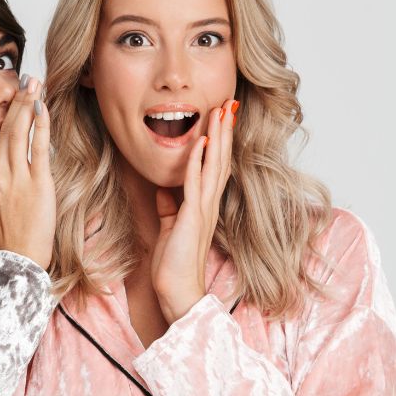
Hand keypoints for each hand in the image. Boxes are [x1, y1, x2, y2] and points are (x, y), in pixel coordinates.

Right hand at [0, 75, 55, 269]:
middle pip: (4, 128)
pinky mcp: (39, 184)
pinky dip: (42, 126)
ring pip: (21, 133)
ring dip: (29, 105)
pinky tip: (45, 109)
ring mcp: (18, 178)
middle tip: (24, 77)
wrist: (17, 260)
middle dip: (14, 99)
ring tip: (36, 85)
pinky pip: (40, 148)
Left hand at [151, 100, 237, 323]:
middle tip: (230, 103)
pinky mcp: (191, 219)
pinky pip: (195, 184)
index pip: (216, 167)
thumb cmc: (174, 265)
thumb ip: (170, 208)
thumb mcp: (170, 229)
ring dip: (218, 137)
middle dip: (225, 130)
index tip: (223, 117)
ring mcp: (203, 211)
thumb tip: (164, 191)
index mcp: (205, 207)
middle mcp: (209, 205)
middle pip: (221, 160)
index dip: (221, 142)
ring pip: (214, 166)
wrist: (177, 292)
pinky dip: (197, 162)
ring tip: (222, 111)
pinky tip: (201, 142)